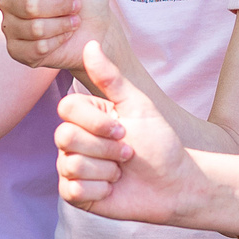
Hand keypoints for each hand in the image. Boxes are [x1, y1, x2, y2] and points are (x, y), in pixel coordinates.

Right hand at [0, 0, 121, 71]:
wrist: (98, 29)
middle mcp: (8, 2)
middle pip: (30, 5)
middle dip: (63, 6)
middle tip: (74, 6)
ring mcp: (11, 28)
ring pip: (35, 28)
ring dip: (63, 25)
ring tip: (70, 21)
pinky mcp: (18, 52)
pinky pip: (36, 48)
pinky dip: (57, 42)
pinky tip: (62, 38)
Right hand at [55, 42, 238, 235]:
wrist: (173, 183)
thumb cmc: (158, 142)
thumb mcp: (137, 105)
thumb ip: (110, 77)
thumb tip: (89, 43)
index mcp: (85, 116)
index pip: (66, 110)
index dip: (96, 122)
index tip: (123, 130)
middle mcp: (73, 140)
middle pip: (65, 138)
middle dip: (106, 148)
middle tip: (128, 153)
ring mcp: (71, 167)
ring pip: (71, 165)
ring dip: (107, 170)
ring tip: (121, 171)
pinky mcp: (75, 195)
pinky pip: (73, 190)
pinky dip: (100, 191)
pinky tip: (113, 189)